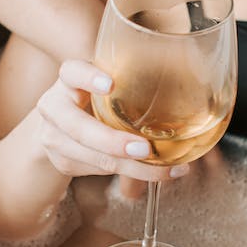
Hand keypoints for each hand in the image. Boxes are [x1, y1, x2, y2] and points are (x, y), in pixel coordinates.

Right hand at [35, 60, 187, 184]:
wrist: (62, 124)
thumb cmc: (98, 98)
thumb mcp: (108, 82)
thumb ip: (133, 79)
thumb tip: (192, 72)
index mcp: (68, 79)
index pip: (71, 71)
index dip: (88, 77)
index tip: (111, 84)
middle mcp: (54, 106)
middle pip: (76, 125)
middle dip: (111, 141)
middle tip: (144, 149)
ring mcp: (54, 136)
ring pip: (89, 155)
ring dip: (128, 166)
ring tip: (164, 169)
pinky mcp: (62, 161)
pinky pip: (96, 170)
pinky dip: (128, 174)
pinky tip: (157, 173)